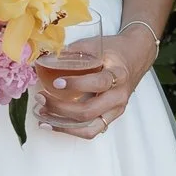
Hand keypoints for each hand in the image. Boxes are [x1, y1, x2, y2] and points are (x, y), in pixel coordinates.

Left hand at [36, 27, 153, 139]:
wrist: (135, 57)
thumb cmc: (114, 50)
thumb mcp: (97, 44)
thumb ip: (73, 52)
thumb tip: (45, 58)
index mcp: (118, 74)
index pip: (99, 83)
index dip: (77, 84)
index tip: (57, 82)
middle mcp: (118, 95)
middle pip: (90, 111)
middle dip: (61, 108)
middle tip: (41, 98)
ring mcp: (115, 110)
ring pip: (89, 127)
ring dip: (62, 124)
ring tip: (42, 114)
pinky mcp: (109, 117)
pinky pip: (90, 130)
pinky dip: (69, 129)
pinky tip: (51, 123)